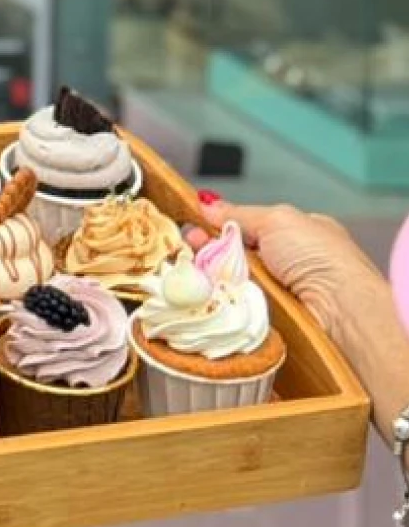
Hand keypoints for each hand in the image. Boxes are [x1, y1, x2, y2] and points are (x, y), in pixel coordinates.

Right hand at [196, 198, 407, 442]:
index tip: (193, 225)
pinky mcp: (273, 324)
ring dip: (209, 275)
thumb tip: (206, 203)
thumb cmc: (320, 259)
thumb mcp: (277, 220)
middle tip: (183, 246)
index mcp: (300, 235)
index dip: (219, 226)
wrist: (342, 313)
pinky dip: (219, 301)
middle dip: (208, 249)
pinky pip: (237, 308)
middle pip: (236, 256)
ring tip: (184, 268)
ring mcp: (282, 296)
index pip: (249, 227)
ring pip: (232, 283)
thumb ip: (238, 213)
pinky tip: (198, 291)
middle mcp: (291, 266)